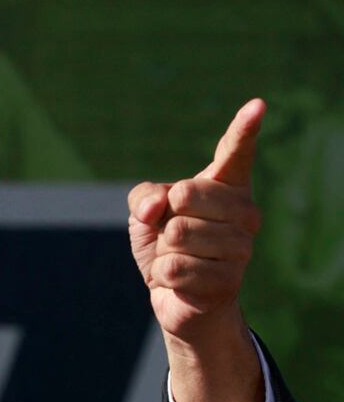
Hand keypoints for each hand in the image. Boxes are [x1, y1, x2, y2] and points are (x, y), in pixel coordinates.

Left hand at [127, 100, 265, 401]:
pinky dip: (165, 276)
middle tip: (175, 235)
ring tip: (180, 259)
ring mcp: (241, 247)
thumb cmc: (164, 246)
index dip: (243, 130)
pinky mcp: (230, 279)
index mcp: (226, 188)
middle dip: (166, 217)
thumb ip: (144, 196)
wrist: (174, 295)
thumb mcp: (145, 214)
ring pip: (178, 234)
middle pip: (187, 194)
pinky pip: (175, 268)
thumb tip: (160, 205)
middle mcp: (244, 212)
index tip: (257, 105)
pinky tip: (181, 280)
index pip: (235, 154)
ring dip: (165, 251)